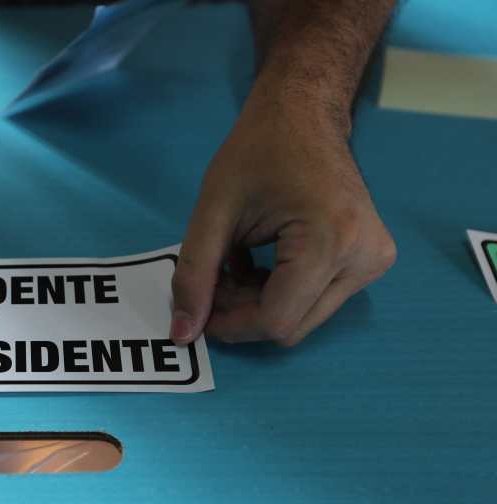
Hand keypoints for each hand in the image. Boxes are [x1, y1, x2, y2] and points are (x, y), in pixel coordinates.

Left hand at [170, 80, 396, 347]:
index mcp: (330, 241)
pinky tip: (257, 264)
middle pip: (291, 326)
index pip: (275, 321)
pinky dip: (279, 294)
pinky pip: (315, 302)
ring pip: (302, 319)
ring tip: (232, 267)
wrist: (305, 114)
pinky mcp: (372, 261)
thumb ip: (194, 275)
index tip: (199, 309)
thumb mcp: (213, 212)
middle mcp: (364, 258)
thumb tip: (183, 335)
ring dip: (258, 305)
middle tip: (212, 281)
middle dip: (242, 314)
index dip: (230, 325)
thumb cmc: (259, 150)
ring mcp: (374, 261)